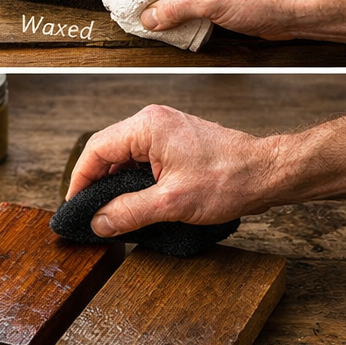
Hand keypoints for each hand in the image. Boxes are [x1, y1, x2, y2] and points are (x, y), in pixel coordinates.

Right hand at [66, 105, 280, 236]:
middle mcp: (153, 121)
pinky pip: (141, 158)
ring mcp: (166, 129)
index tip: (76, 206)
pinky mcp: (176, 141)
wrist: (270, 173)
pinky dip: (132, 179)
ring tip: (112, 209)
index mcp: (147, 127)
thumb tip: (98, 223)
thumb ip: (127, 213)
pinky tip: (135, 200)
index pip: (96, 150)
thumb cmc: (230, 179)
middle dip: (95, 182)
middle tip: (91, 211)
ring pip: (124, 156)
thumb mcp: (171, 203)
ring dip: (115, 182)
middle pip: (106, 151)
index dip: (80, 181)